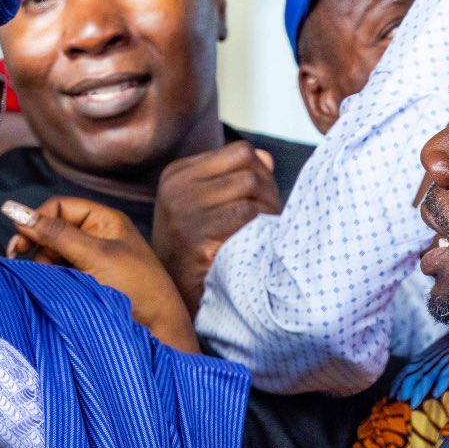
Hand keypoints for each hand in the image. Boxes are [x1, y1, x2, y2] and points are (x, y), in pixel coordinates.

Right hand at [3, 197, 197, 352]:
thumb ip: (56, 234)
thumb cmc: (137, 287)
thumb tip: (17, 213)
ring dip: (45, 266)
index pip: (59, 207)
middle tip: (18, 259)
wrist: (160, 331)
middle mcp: (98, 237)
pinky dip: (53, 279)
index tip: (19, 242)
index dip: (37, 220)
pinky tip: (52, 290)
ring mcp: (93, 261)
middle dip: (38, 245)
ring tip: (48, 282)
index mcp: (104, 221)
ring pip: (54, 255)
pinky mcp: (89, 283)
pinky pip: (62, 273)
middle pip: (53, 231)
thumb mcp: (95, 256)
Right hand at [150, 141, 279, 313]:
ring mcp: (181, 207)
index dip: (262, 174)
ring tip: (264, 231)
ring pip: (250, 186)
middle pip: (249, 166)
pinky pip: (245, 213)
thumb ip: (235, 178)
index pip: (240, 150)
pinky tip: (253, 243)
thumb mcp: (209, 206)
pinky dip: (258, 227)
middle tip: (271, 219)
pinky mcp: (193, 233)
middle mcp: (176, 185)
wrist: (176, 297)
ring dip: (268, 210)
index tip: (263, 201)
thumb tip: (264, 157)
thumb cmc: (198, 251)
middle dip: (269, 192)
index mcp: (178, 173)